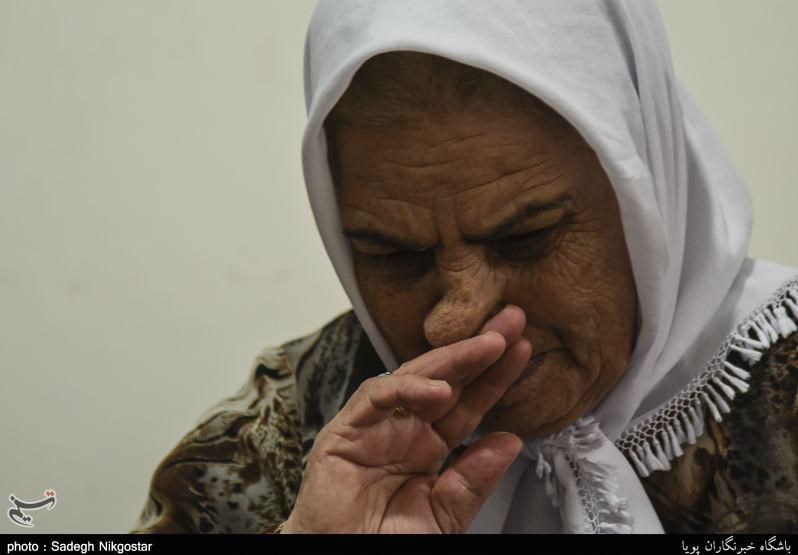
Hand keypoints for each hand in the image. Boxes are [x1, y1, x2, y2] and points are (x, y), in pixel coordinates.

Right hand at [281, 305, 531, 532]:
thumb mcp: (444, 514)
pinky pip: (376, 398)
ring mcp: (375, 427)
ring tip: (490, 345)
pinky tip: (439, 388)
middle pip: (447, 379)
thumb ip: (473, 480)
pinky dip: (405, 389)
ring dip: (452, 359)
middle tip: (513, 322)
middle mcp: (405, 429)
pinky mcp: (344, 431)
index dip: (496, 377)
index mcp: (430, 447)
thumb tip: (511, 440)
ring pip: (414, 378)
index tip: (525, 349)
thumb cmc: (384, 542)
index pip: (469, 403)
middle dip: (479, 350)